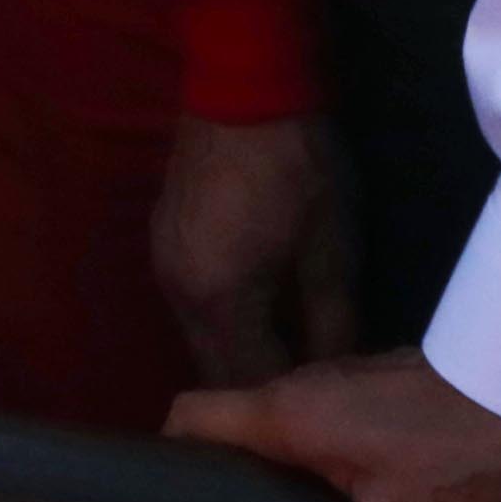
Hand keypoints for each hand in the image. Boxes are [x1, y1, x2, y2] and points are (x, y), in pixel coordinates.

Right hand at [153, 111, 362, 387]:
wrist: (243, 88)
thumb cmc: (298, 172)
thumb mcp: (331, 253)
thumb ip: (332, 324)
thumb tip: (337, 374)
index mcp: (219, 300)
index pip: (247, 383)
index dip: (286, 405)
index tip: (324, 413)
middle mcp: (178, 293)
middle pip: (216, 366)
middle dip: (259, 384)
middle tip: (311, 391)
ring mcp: (164, 266)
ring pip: (202, 336)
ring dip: (241, 348)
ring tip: (292, 348)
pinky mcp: (163, 242)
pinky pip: (195, 302)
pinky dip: (227, 317)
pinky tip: (262, 305)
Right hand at [166, 346, 500, 501]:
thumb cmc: (463, 457)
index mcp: (285, 414)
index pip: (190, 416)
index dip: (170, 457)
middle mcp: (305, 388)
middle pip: (244, 434)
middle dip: (244, 493)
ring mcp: (352, 385)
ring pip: (302, 439)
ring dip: (302, 493)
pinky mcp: (393, 391)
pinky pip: (348, 437)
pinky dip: (346, 479)